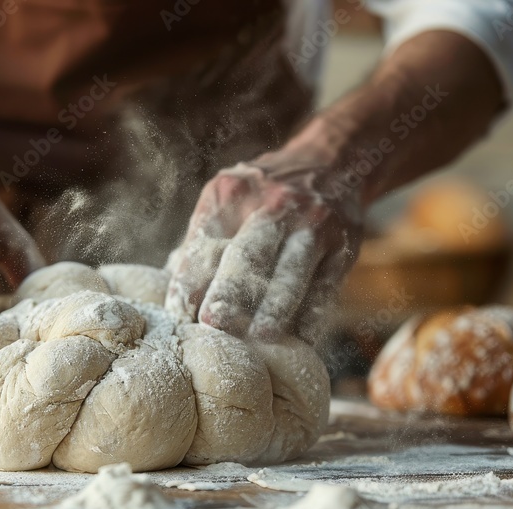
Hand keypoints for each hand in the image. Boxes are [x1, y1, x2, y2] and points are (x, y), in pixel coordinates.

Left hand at [165, 151, 363, 342]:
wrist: (331, 163)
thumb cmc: (263, 192)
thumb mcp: (229, 197)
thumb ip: (203, 237)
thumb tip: (170, 277)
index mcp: (231, 194)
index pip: (204, 242)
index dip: (189, 281)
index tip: (178, 314)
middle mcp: (272, 205)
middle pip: (247, 255)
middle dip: (228, 292)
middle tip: (212, 325)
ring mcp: (311, 225)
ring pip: (291, 272)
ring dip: (274, 308)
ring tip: (259, 339)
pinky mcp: (342, 246)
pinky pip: (326, 285)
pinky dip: (313, 315)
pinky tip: (302, 341)